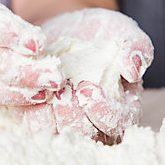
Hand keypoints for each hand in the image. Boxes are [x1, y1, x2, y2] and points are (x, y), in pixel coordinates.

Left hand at [17, 8, 152, 142]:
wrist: (68, 28)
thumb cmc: (103, 33)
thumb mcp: (124, 33)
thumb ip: (135, 48)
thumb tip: (133, 69)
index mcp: (123, 109)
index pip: (118, 124)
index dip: (104, 112)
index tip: (89, 90)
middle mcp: (95, 122)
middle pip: (86, 136)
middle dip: (74, 117)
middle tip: (63, 95)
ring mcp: (66, 122)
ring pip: (57, 135)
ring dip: (50, 119)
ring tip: (46, 93)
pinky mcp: (39, 116)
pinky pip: (32, 125)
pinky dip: (29, 111)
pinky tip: (30, 90)